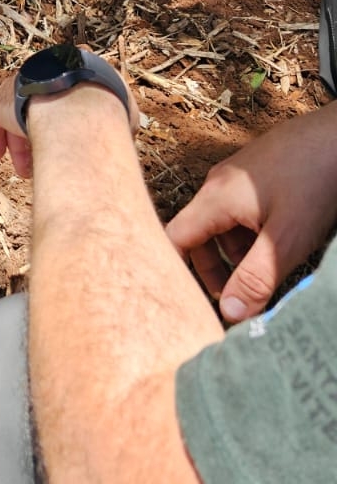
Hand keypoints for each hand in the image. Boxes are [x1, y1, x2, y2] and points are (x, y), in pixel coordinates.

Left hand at [0, 65, 139, 180]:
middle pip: (41, 108)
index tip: (68, 145)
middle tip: (44, 161)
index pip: (68, 101)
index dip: (67, 125)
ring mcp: (24, 85)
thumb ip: (117, 123)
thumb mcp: (124, 116)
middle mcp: (47, 75)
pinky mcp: (2, 100)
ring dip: (20, 144)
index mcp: (76, 73)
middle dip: (42, 136)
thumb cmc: (109, 114)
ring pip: (17, 115)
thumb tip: (122, 142)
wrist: (83, 106)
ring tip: (24, 170)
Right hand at [164, 102, 336, 323]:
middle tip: (236, 299)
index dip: (175, 270)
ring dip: (234, 254)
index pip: (174, 238)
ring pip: (221, 224)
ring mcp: (237, 176)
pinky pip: (239, 210)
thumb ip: (255, 278)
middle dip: (211, 270)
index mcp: (214, 198)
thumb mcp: (284, 240)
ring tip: (263, 275)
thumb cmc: (313, 182)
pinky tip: (277, 244)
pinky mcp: (257, 174)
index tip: (187, 301)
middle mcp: (218, 184)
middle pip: (196, 234)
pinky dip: (249, 235)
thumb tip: (228, 314)